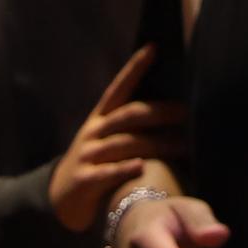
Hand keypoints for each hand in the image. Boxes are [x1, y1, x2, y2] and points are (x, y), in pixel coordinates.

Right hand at [51, 48, 186, 234]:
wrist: (61, 199)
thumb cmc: (96, 166)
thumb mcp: (107, 141)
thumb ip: (131, 128)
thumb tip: (172, 113)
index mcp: (100, 119)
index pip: (119, 88)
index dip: (134, 68)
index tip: (153, 48)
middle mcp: (94, 133)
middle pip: (128, 116)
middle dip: (159, 112)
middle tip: (186, 112)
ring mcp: (88, 155)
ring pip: (124, 144)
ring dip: (156, 144)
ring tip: (183, 146)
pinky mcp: (85, 180)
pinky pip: (107, 172)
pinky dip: (124, 169)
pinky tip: (141, 166)